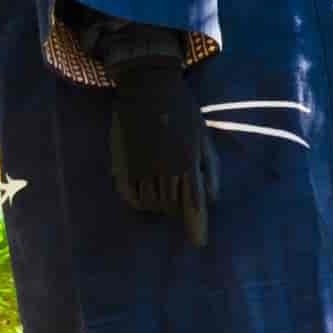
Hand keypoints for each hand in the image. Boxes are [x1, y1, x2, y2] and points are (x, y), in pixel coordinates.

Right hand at [105, 58, 209, 243]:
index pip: (193, 203)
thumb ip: (211, 168)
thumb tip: (212, 199)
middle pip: (171, 206)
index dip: (196, 225)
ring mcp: (139, 167)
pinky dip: (139, 200)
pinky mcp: (120, 165)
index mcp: (186, 160)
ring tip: (165, 188)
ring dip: (160, 204)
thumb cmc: (183, 112)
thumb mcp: (204, 136)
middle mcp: (162, 168)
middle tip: (182, 198)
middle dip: (179, 209)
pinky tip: (146, 192)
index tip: (199, 243)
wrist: (148, 88)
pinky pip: (129, 196)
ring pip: (150, 203)